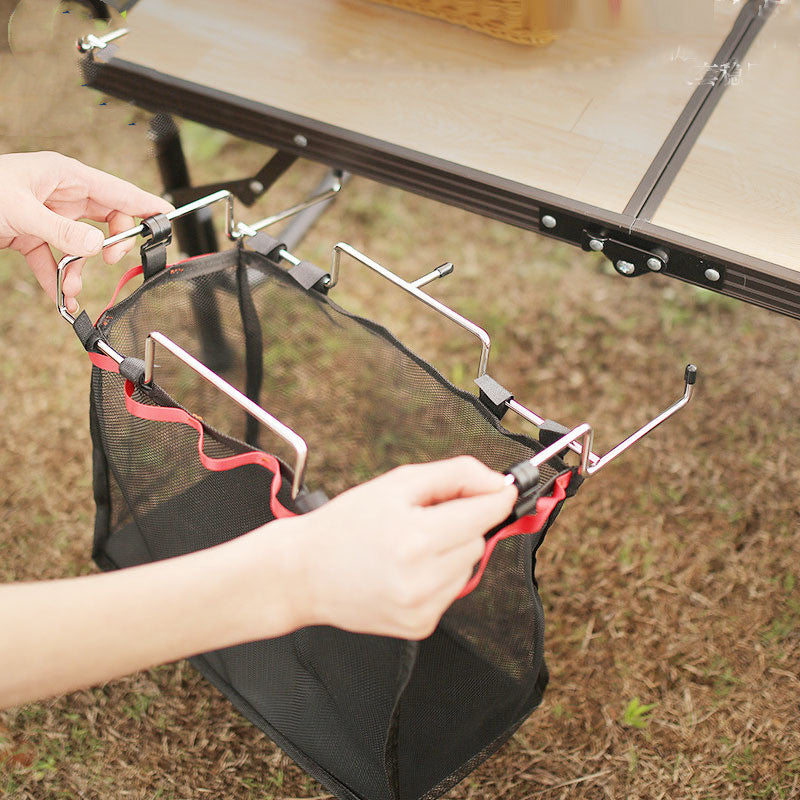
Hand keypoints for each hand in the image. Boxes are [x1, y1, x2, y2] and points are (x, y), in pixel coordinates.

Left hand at [0, 151, 172, 311]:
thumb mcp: (21, 211)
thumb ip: (62, 231)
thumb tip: (97, 247)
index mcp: (63, 176)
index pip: (115, 189)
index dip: (143, 203)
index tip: (166, 216)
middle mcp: (58, 193)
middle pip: (103, 219)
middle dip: (109, 245)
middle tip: (111, 261)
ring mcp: (46, 215)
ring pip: (80, 244)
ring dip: (79, 270)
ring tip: (71, 289)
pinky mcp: (30, 234)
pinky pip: (54, 259)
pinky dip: (57, 279)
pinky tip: (59, 297)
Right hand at [265, 456, 517, 639]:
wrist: (303, 574)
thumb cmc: (345, 523)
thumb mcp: (397, 484)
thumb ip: (455, 475)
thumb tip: (499, 483)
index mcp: (416, 538)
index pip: (487, 514)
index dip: (497, 496)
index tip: (502, 488)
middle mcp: (423, 579)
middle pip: (478, 539)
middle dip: (461, 522)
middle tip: (423, 517)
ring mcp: (423, 608)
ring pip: (468, 566)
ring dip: (451, 551)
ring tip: (409, 546)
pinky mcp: (420, 626)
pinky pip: (452, 590)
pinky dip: (439, 575)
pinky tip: (405, 570)